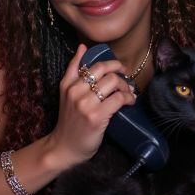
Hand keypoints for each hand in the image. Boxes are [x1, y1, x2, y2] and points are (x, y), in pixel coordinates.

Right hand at [47, 43, 136, 166]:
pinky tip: (130, 102)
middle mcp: (75, 91)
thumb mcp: (66, 93)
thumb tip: (82, 47)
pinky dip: (128, 98)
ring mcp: (85, 104)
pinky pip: (118, 99)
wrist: (64, 147)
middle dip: (121, 74)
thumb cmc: (69, 121)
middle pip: (105, 71)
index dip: (112, 64)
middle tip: (126, 80)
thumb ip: (73, 70)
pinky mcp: (96, 117)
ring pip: (113, 83)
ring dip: (126, 87)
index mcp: (68, 84)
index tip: (120, 69)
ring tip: (128, 93)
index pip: (93, 64)